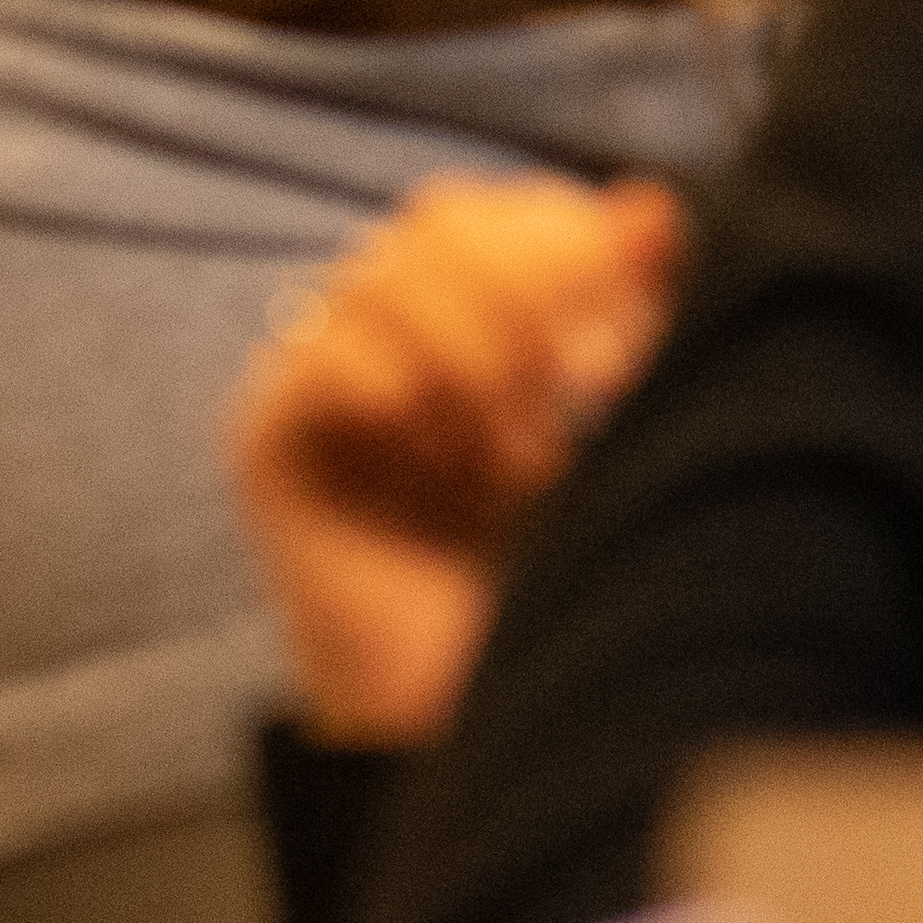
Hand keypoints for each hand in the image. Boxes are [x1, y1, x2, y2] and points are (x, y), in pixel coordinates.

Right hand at [226, 175, 685, 747]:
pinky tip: (441, 461)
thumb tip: (652, 203)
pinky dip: (390, 387)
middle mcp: (392, 335)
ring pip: (377, 275)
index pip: (504, 210)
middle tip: (586, 392)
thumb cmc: (564, 580)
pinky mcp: (271, 444)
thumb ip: (637, 319)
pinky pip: (316, 361)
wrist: (485, 718)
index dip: (573, 245)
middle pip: (438, 220)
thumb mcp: (628, 434)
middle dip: (529, 291)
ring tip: (520, 457)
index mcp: (483, 321)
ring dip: (472, 353)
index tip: (636, 334)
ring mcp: (321, 382)